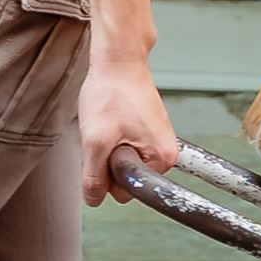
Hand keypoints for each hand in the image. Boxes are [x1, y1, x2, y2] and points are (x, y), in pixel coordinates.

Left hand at [74, 51, 182, 209]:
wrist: (118, 60)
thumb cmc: (111, 92)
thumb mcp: (96, 140)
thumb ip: (94, 176)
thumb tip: (94, 200)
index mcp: (162, 159)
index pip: (127, 192)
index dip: (107, 175)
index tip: (106, 148)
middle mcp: (166, 152)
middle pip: (127, 178)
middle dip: (109, 161)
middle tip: (105, 134)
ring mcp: (159, 141)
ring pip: (124, 162)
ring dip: (110, 148)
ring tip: (109, 123)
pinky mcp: (150, 131)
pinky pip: (127, 148)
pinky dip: (114, 138)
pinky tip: (113, 119)